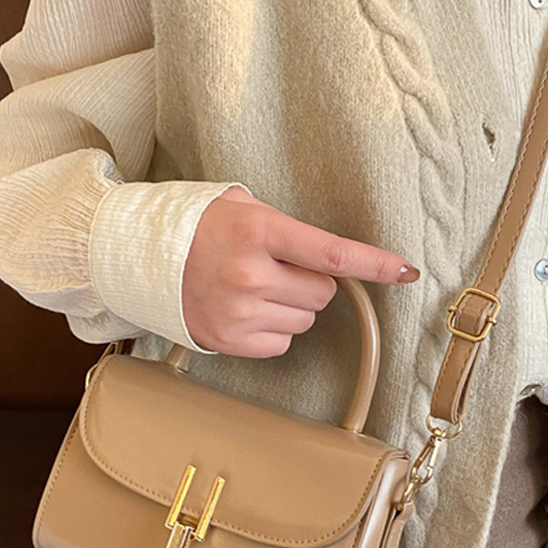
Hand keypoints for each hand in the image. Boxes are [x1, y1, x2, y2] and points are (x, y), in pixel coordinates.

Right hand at [182, 186, 419, 356]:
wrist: (141, 257)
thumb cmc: (195, 227)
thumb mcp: (240, 206)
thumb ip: (286, 226)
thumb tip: (330, 258)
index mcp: (259, 232)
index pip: (333, 254)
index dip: (375, 264)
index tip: (406, 271)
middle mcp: (251, 274)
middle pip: (323, 293)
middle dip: (311, 282)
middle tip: (278, 268)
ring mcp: (239, 312)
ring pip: (304, 319)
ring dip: (291, 306)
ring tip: (254, 288)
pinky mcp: (229, 340)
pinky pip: (281, 342)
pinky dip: (272, 328)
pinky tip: (246, 310)